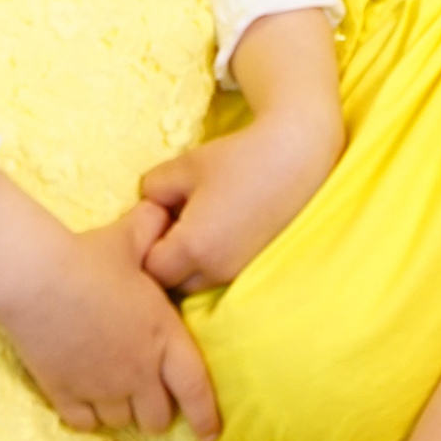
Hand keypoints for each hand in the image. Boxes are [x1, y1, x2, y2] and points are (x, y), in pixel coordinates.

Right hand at [0, 177, 220, 438]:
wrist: (36, 278)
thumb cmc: (88, 257)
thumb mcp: (129, 237)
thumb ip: (152, 227)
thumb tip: (163, 213)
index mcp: (163, 337)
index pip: (195, 390)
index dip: (206, 415)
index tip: (210, 430)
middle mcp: (137, 372)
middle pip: (157, 417)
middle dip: (157, 409)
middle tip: (149, 393)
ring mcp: (100, 387)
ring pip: (121, 422)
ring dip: (122, 410)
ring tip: (115, 388)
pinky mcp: (64, 393)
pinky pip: (84, 422)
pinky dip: (88, 415)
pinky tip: (86, 397)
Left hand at [140, 108, 342, 293]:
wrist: (295, 157)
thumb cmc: (236, 159)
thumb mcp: (183, 166)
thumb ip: (152, 191)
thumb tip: (149, 208)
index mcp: (192, 248)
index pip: (150, 269)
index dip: (145, 245)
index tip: (156, 218)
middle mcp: (215, 270)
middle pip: (172, 283)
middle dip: (165, 259)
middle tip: (173, 222)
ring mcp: (238, 272)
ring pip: (196, 283)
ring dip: (188, 262)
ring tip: (199, 223)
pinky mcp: (255, 267)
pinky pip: (219, 275)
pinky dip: (211, 259)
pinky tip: (221, 227)